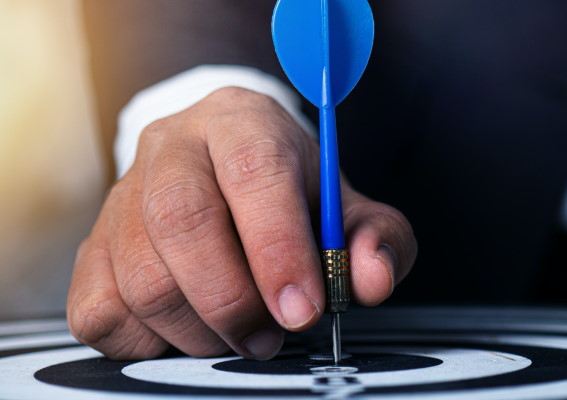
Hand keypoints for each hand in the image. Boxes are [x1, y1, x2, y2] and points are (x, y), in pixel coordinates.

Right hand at [67, 87, 415, 359]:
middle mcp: (172, 146)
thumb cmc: (294, 194)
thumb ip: (377, 238)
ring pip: (143, 278)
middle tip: (271, 337)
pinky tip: (193, 328)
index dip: (279, 248)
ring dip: (200, 330)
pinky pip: (103, 312)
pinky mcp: (91, 247)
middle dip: (234, 300)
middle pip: (182, 223)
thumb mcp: (349, 208)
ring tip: (242, 335)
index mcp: (243, 121)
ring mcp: (122, 195)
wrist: (227, 172)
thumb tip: (373, 278)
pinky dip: (152, 342)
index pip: (255, 172)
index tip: (304, 309)